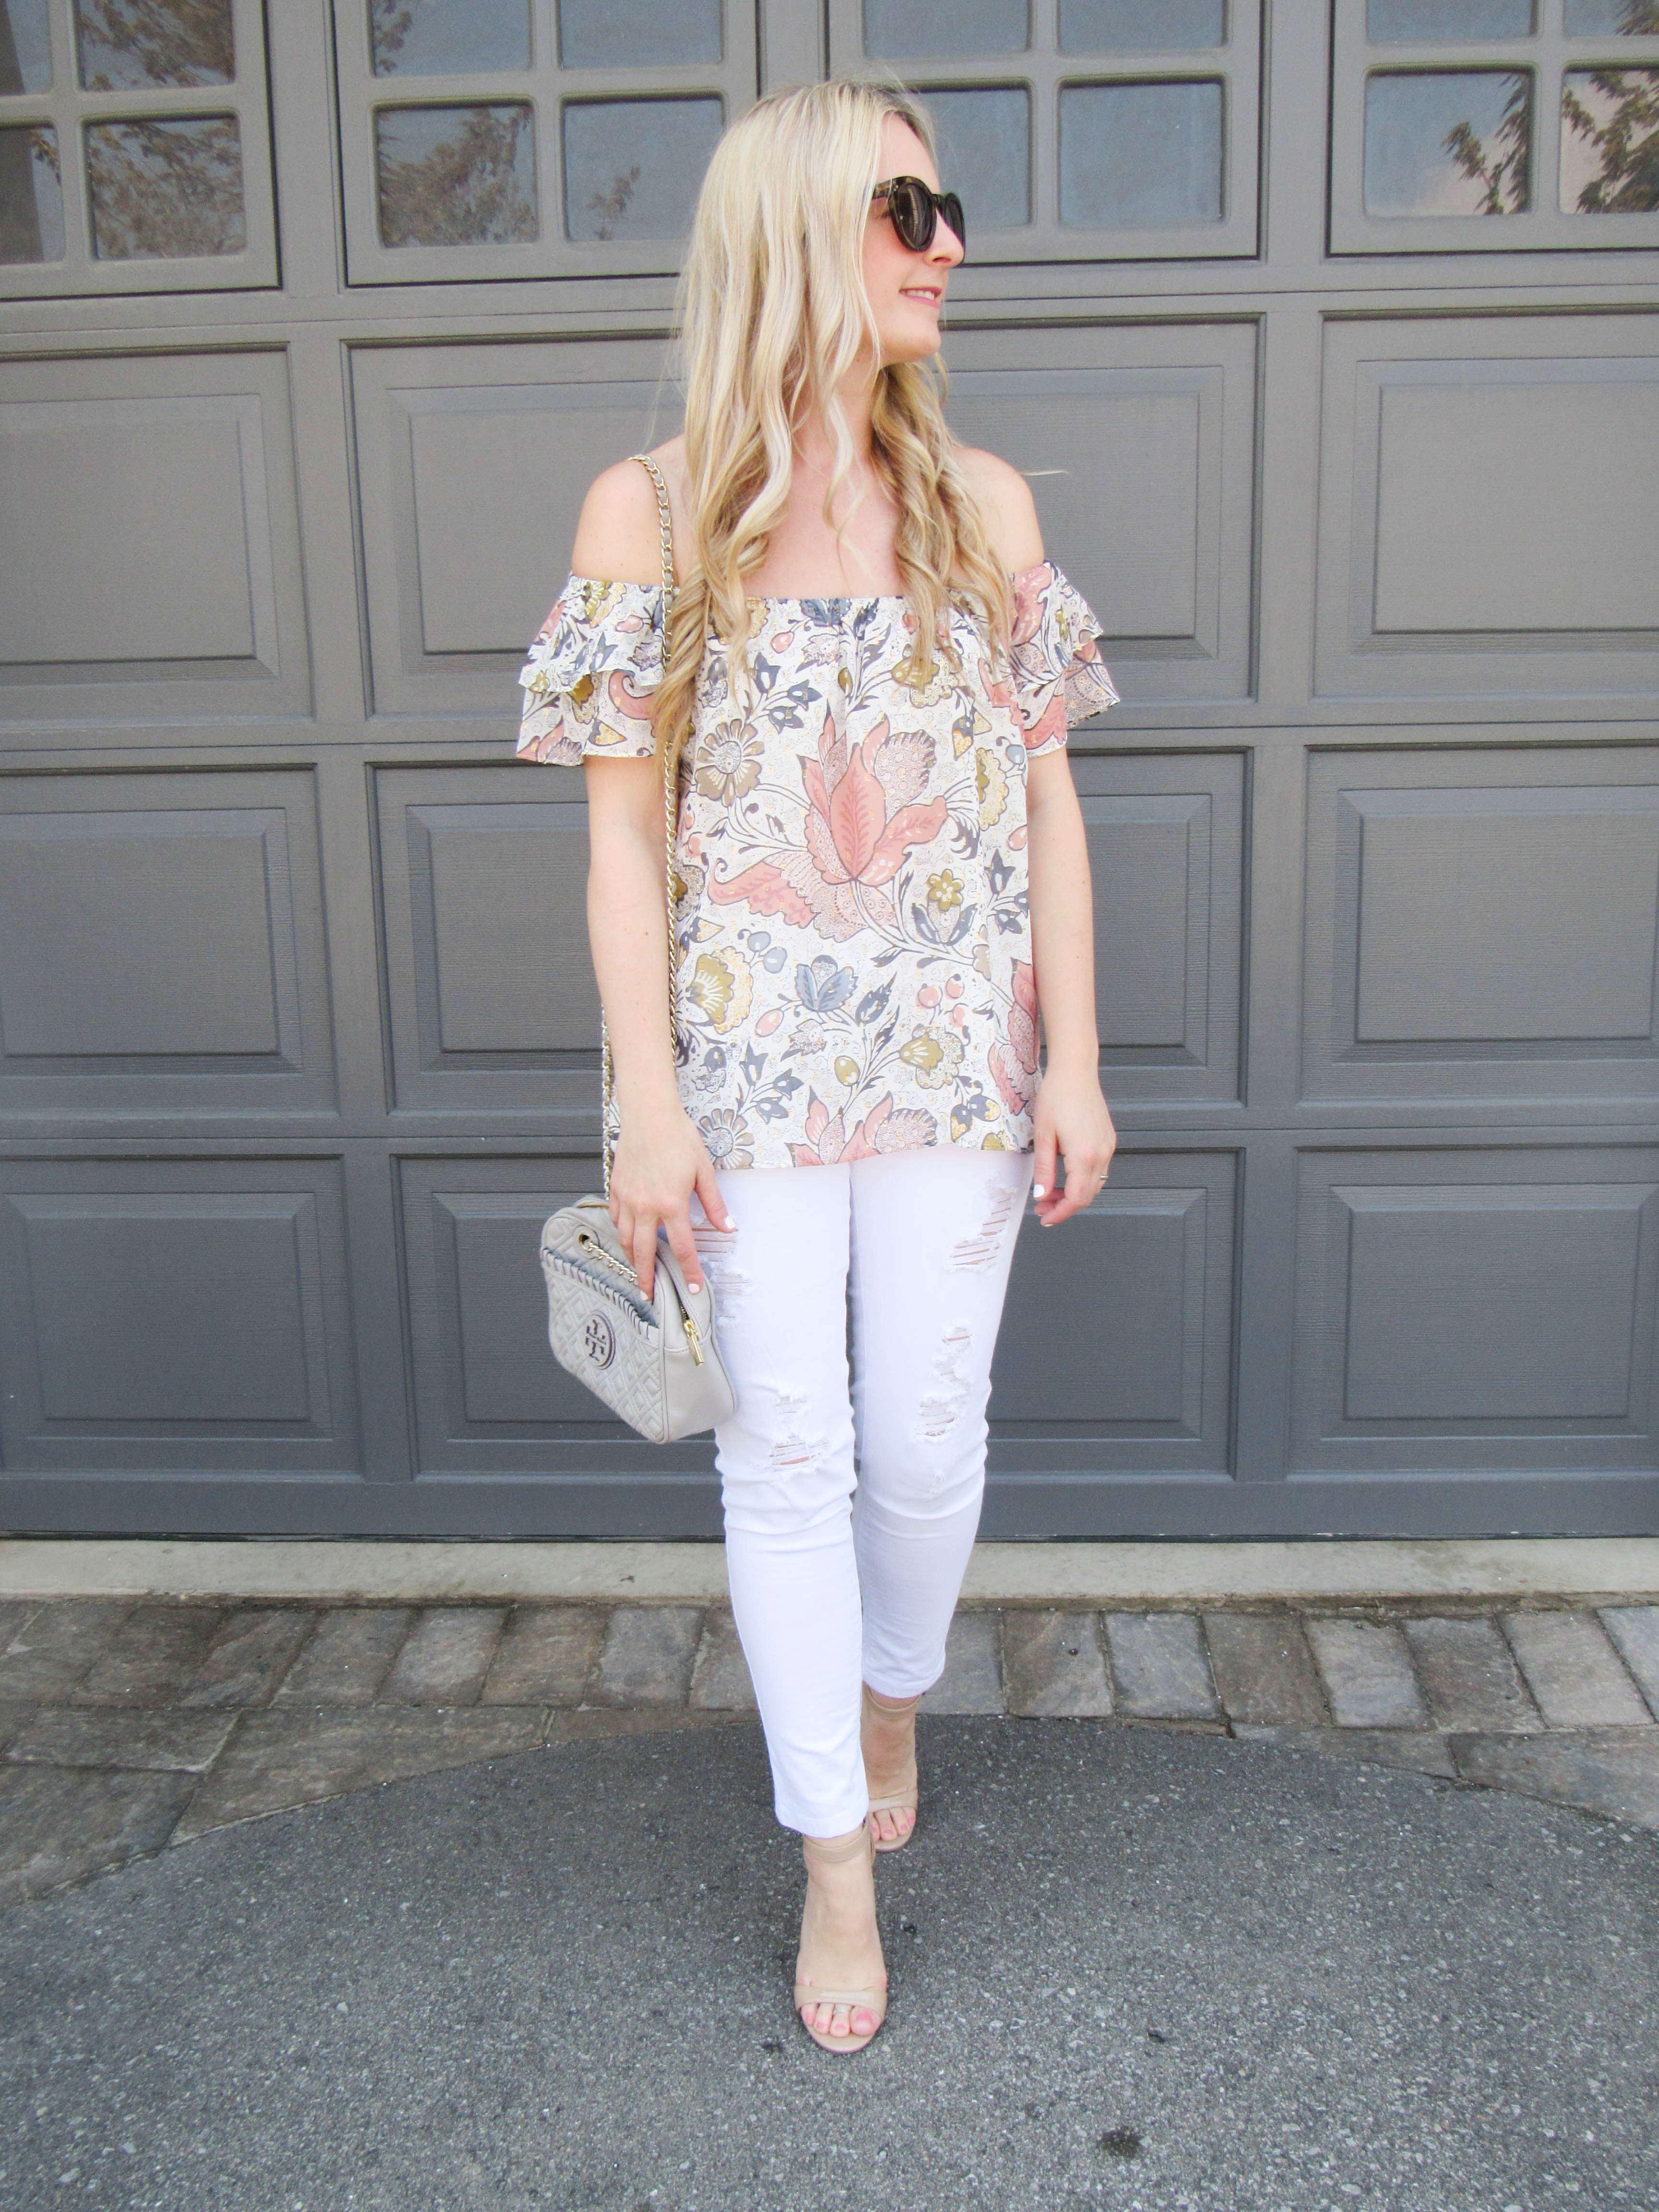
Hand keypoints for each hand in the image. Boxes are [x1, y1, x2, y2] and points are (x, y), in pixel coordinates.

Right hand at [608, 1100, 732, 1299]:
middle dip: (646, 1278)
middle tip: (648, 1295)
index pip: (682, 1248)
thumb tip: (727, 1227)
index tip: (693, 1287)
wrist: (649, 1114)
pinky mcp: (616, 1188)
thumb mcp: (703, 1171)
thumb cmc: (678, 1137)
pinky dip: (621, 1231)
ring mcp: (627, 1198)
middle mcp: (646, 1206)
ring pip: (625, 1238)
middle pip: (644, 1253)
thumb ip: (714, 1203)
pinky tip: (627, 1236)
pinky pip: (615, 1218)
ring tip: (636, 1271)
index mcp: (671, 1204)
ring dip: (631, 1258)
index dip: (689, 1271)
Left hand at [1030, 1064, 1115, 1227]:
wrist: (1075, 1071)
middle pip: (1087, 1196)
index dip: (1060, 1213)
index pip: (1077, 1199)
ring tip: (1051, 1191)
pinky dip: (1083, 1179)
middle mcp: (1101, 1153)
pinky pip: (1099, 1169)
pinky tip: (1065, 1174)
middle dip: (1065, 1206)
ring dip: (1074, 1193)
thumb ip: (1043, 1169)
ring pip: (1095, 1184)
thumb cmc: (1057, 1097)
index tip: (1046, 1217)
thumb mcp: (1043, 1136)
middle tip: (1043, 1206)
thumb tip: (1041, 1195)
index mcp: (1084, 1155)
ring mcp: (1107, 1147)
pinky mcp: (1108, 1140)